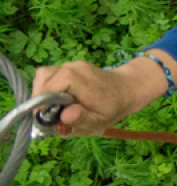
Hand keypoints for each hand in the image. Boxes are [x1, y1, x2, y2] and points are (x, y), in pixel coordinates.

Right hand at [30, 58, 169, 137]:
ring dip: (43, 92)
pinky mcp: (69, 66)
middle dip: (40, 97)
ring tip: (54, 107)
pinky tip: (59, 99)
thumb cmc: (113, 107)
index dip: (43, 100)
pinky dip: (49, 88)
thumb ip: (82, 119)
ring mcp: (71, 64)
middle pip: (43, 78)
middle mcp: (74, 68)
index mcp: (82, 81)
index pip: (51, 84)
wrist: (127, 88)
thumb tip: (65, 116)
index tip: (44, 115)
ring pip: (44, 75)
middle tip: (48, 113)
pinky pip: (50, 75)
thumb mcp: (100, 120)